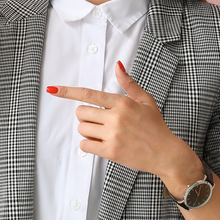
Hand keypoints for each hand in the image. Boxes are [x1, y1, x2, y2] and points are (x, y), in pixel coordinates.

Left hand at [45, 60, 194, 180]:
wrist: (166, 153)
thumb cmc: (156, 127)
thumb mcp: (145, 101)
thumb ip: (128, 84)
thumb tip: (118, 66)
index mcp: (122, 103)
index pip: (89, 94)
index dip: (68, 92)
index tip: (53, 89)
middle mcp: (116, 117)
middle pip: (81, 112)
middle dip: (86, 116)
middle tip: (99, 121)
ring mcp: (113, 135)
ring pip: (82, 128)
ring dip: (88, 131)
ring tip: (104, 133)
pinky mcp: (110, 151)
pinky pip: (85, 145)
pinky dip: (89, 144)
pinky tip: (101, 143)